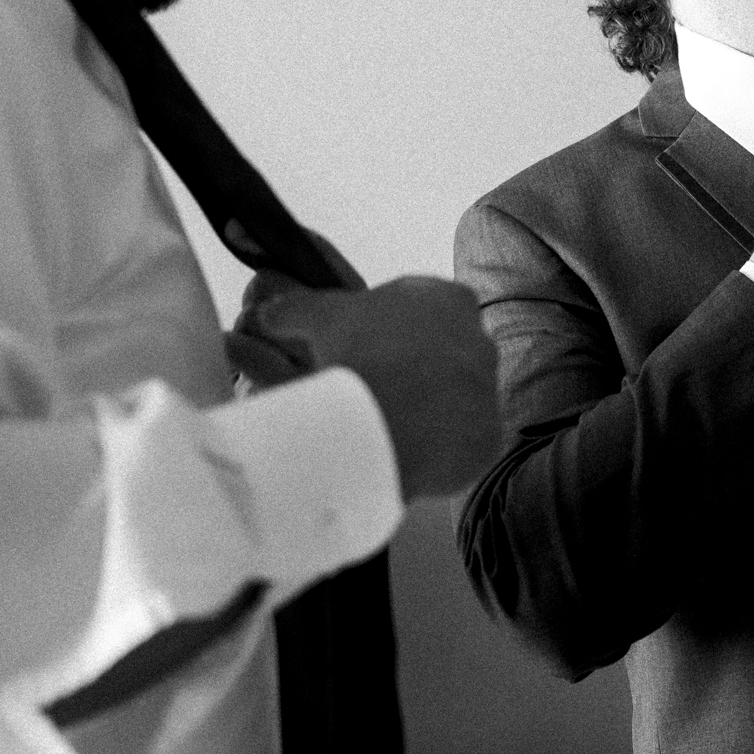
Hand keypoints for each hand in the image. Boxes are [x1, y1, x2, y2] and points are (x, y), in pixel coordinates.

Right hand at [233, 271, 502, 501]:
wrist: (395, 420)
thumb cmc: (361, 350)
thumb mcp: (318, 317)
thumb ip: (295, 307)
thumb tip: (265, 312)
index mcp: (449, 299)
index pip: (415, 306)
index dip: (376, 325)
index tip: (348, 345)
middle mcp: (480, 340)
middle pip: (434, 352)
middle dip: (399, 366)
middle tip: (360, 387)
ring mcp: (488, 392)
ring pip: (447, 398)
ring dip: (415, 407)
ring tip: (373, 425)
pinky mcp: (487, 440)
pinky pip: (454, 443)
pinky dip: (427, 448)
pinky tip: (397, 454)